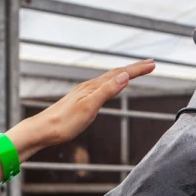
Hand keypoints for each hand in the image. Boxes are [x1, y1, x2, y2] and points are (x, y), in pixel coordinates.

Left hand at [8, 60, 154, 156]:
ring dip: (123, 74)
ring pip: (108, 79)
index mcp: (93, 87)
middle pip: (115, 73)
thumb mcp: (89, 107)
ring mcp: (84, 93)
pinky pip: (101, 87)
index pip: (120, 74)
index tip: (153, 65)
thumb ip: (107, 91)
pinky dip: (112, 83)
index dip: (138, 69)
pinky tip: (110, 87)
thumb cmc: (64, 123)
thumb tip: (124, 76)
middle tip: (150, 64)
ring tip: (134, 72)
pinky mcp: (80, 101)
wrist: (42, 131)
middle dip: (134, 68)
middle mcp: (89, 86)